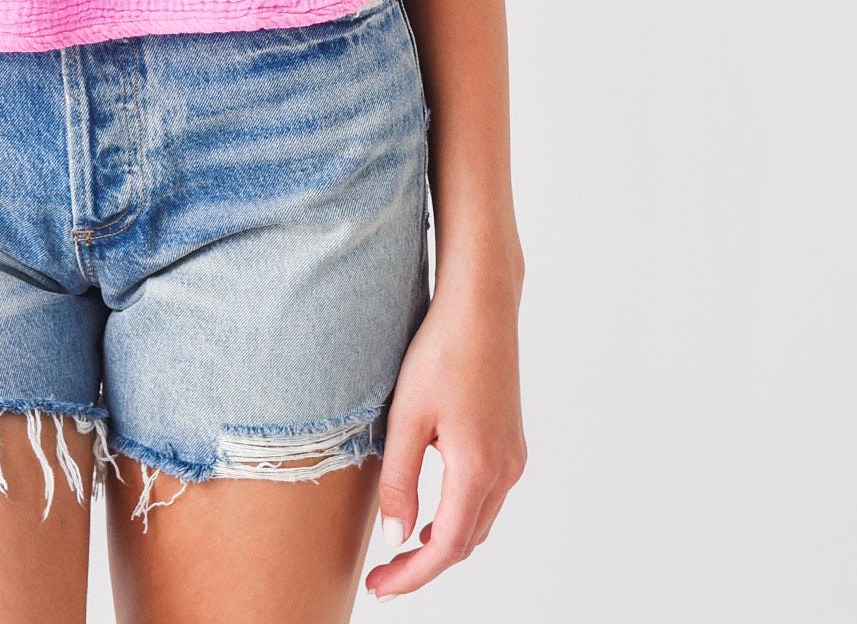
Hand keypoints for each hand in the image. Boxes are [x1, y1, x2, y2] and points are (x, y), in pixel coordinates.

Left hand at [364, 279, 525, 601]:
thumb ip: (400, 482)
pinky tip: (432, 509)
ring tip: (402, 547)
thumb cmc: (441, 352)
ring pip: (479, 521)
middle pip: (467, 541)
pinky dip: (460, 514)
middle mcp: (505, 469)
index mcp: (478, 467)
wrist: (480, 306)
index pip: (447, 547)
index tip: (381, 589)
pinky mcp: (511, 442)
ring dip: (445, 541)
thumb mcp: (406, 417)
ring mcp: (513, 456)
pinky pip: (487, 496)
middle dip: (426, 564)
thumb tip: (397, 537)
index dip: (413, 576)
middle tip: (384, 574)